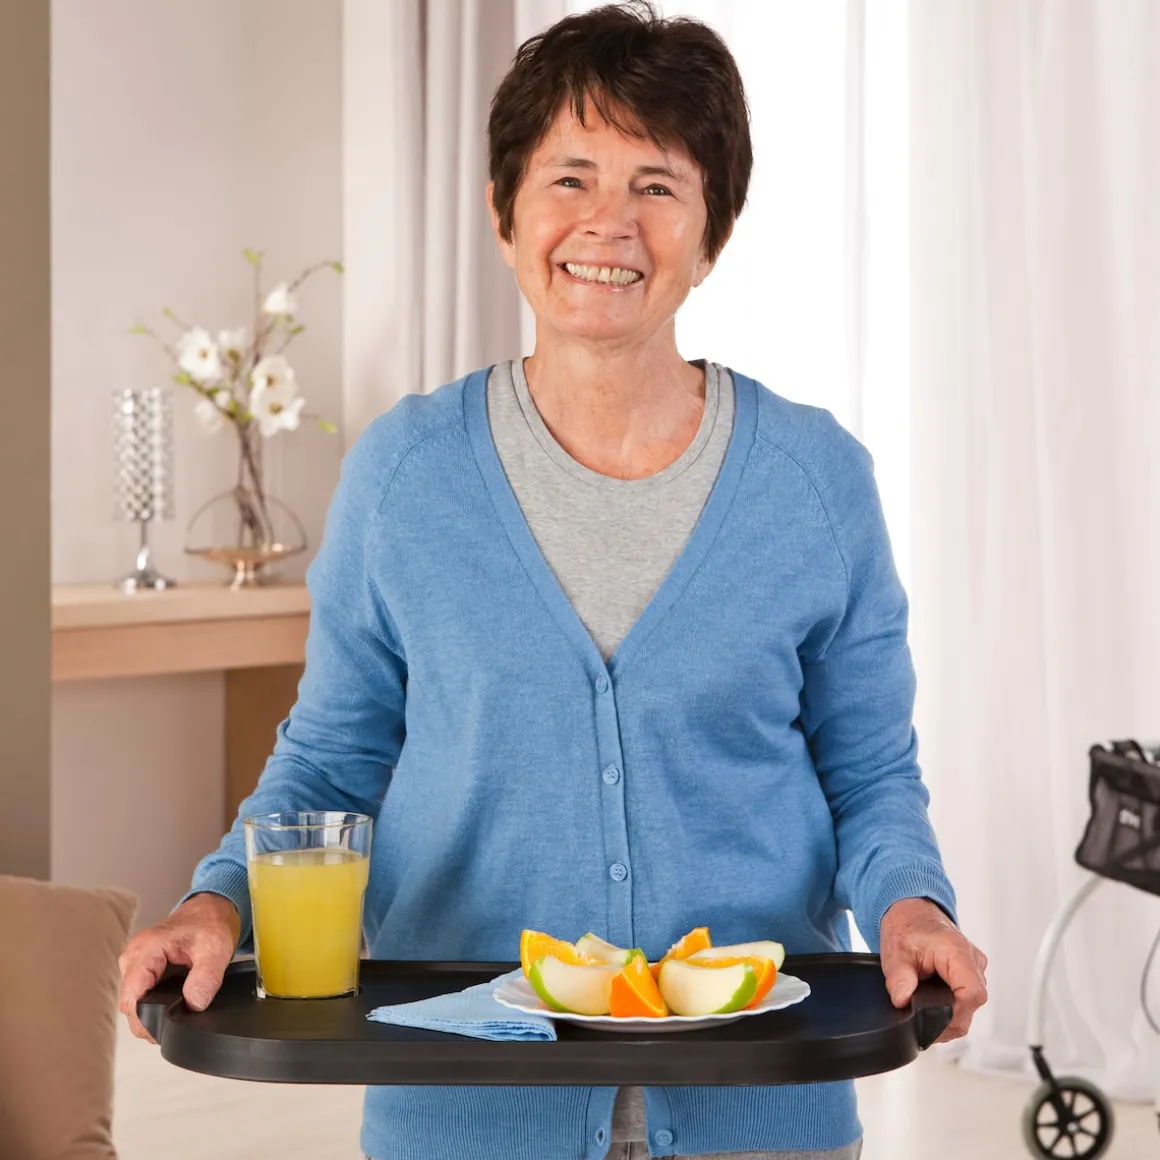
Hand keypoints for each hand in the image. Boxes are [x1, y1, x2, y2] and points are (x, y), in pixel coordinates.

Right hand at [117, 892, 240, 1042]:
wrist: (210, 910)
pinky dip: (156, 1003)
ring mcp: (135, 964)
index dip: (146, 1019)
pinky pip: (143, 995)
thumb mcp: (216, 949)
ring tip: (181, 1009)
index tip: (166, 1028)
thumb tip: (194, 1005)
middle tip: (180, 1020)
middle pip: (131, 1004)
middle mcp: (133, 957)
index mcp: (145, 949)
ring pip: (135, 1002)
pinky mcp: (142, 970)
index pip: (131, 998)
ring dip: (154, 1011)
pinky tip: (175, 1003)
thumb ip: (205, 978)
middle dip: (152, 1018)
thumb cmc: (210, 922)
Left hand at [879, 896, 987, 1042]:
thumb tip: (902, 1001)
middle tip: (921, 1021)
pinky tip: (934, 1005)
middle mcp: (973, 960)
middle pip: (972, 1004)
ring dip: (949, 1014)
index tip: (934, 1022)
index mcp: (957, 951)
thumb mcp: (896, 951)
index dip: (955, 1014)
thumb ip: (899, 978)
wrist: (912, 911)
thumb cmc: (908, 925)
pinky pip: (966, 998)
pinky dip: (951, 1007)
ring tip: (925, 1010)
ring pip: (970, 1005)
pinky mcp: (970, 975)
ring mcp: (974, 968)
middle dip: (947, 1019)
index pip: (972, 993)